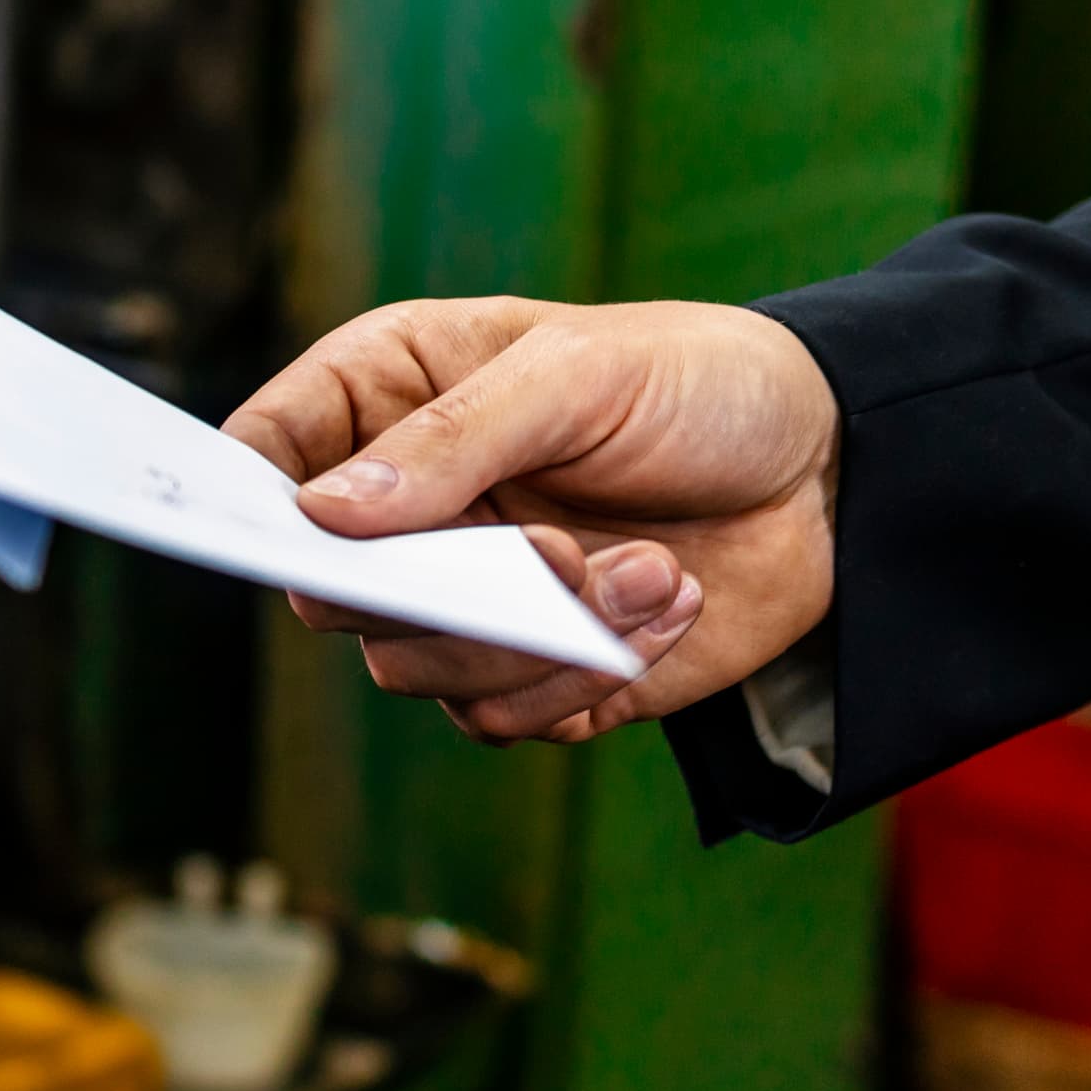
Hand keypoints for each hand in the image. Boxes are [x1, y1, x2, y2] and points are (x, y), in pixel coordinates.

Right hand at [227, 298, 837, 743]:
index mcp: (391, 398)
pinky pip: (506, 715)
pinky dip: (589, 675)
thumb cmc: (701, 382)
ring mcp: (469, 596)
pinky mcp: (536, 672)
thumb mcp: (578, 375)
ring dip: (538, 636)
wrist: (839, 471)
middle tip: (555, 549)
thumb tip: (322, 516)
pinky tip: (671, 604)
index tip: (302, 531)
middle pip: (329, 596)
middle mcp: (412, 507)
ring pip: (415, 672)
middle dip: (443, 589)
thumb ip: (453, 439)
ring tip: (651, 572)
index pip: (263, 456)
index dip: (251, 502)